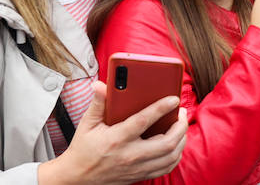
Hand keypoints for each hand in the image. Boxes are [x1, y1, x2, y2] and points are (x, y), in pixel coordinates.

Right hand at [39, 80, 186, 184]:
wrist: (77, 178)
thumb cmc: (83, 149)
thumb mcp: (87, 124)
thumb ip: (98, 103)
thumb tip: (100, 84)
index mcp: (116, 139)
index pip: (143, 121)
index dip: (161, 108)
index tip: (173, 98)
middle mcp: (129, 156)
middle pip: (166, 143)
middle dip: (180, 126)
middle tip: (181, 112)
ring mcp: (136, 168)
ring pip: (170, 157)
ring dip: (181, 140)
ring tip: (181, 125)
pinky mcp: (140, 176)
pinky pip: (166, 167)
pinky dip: (176, 155)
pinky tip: (176, 143)